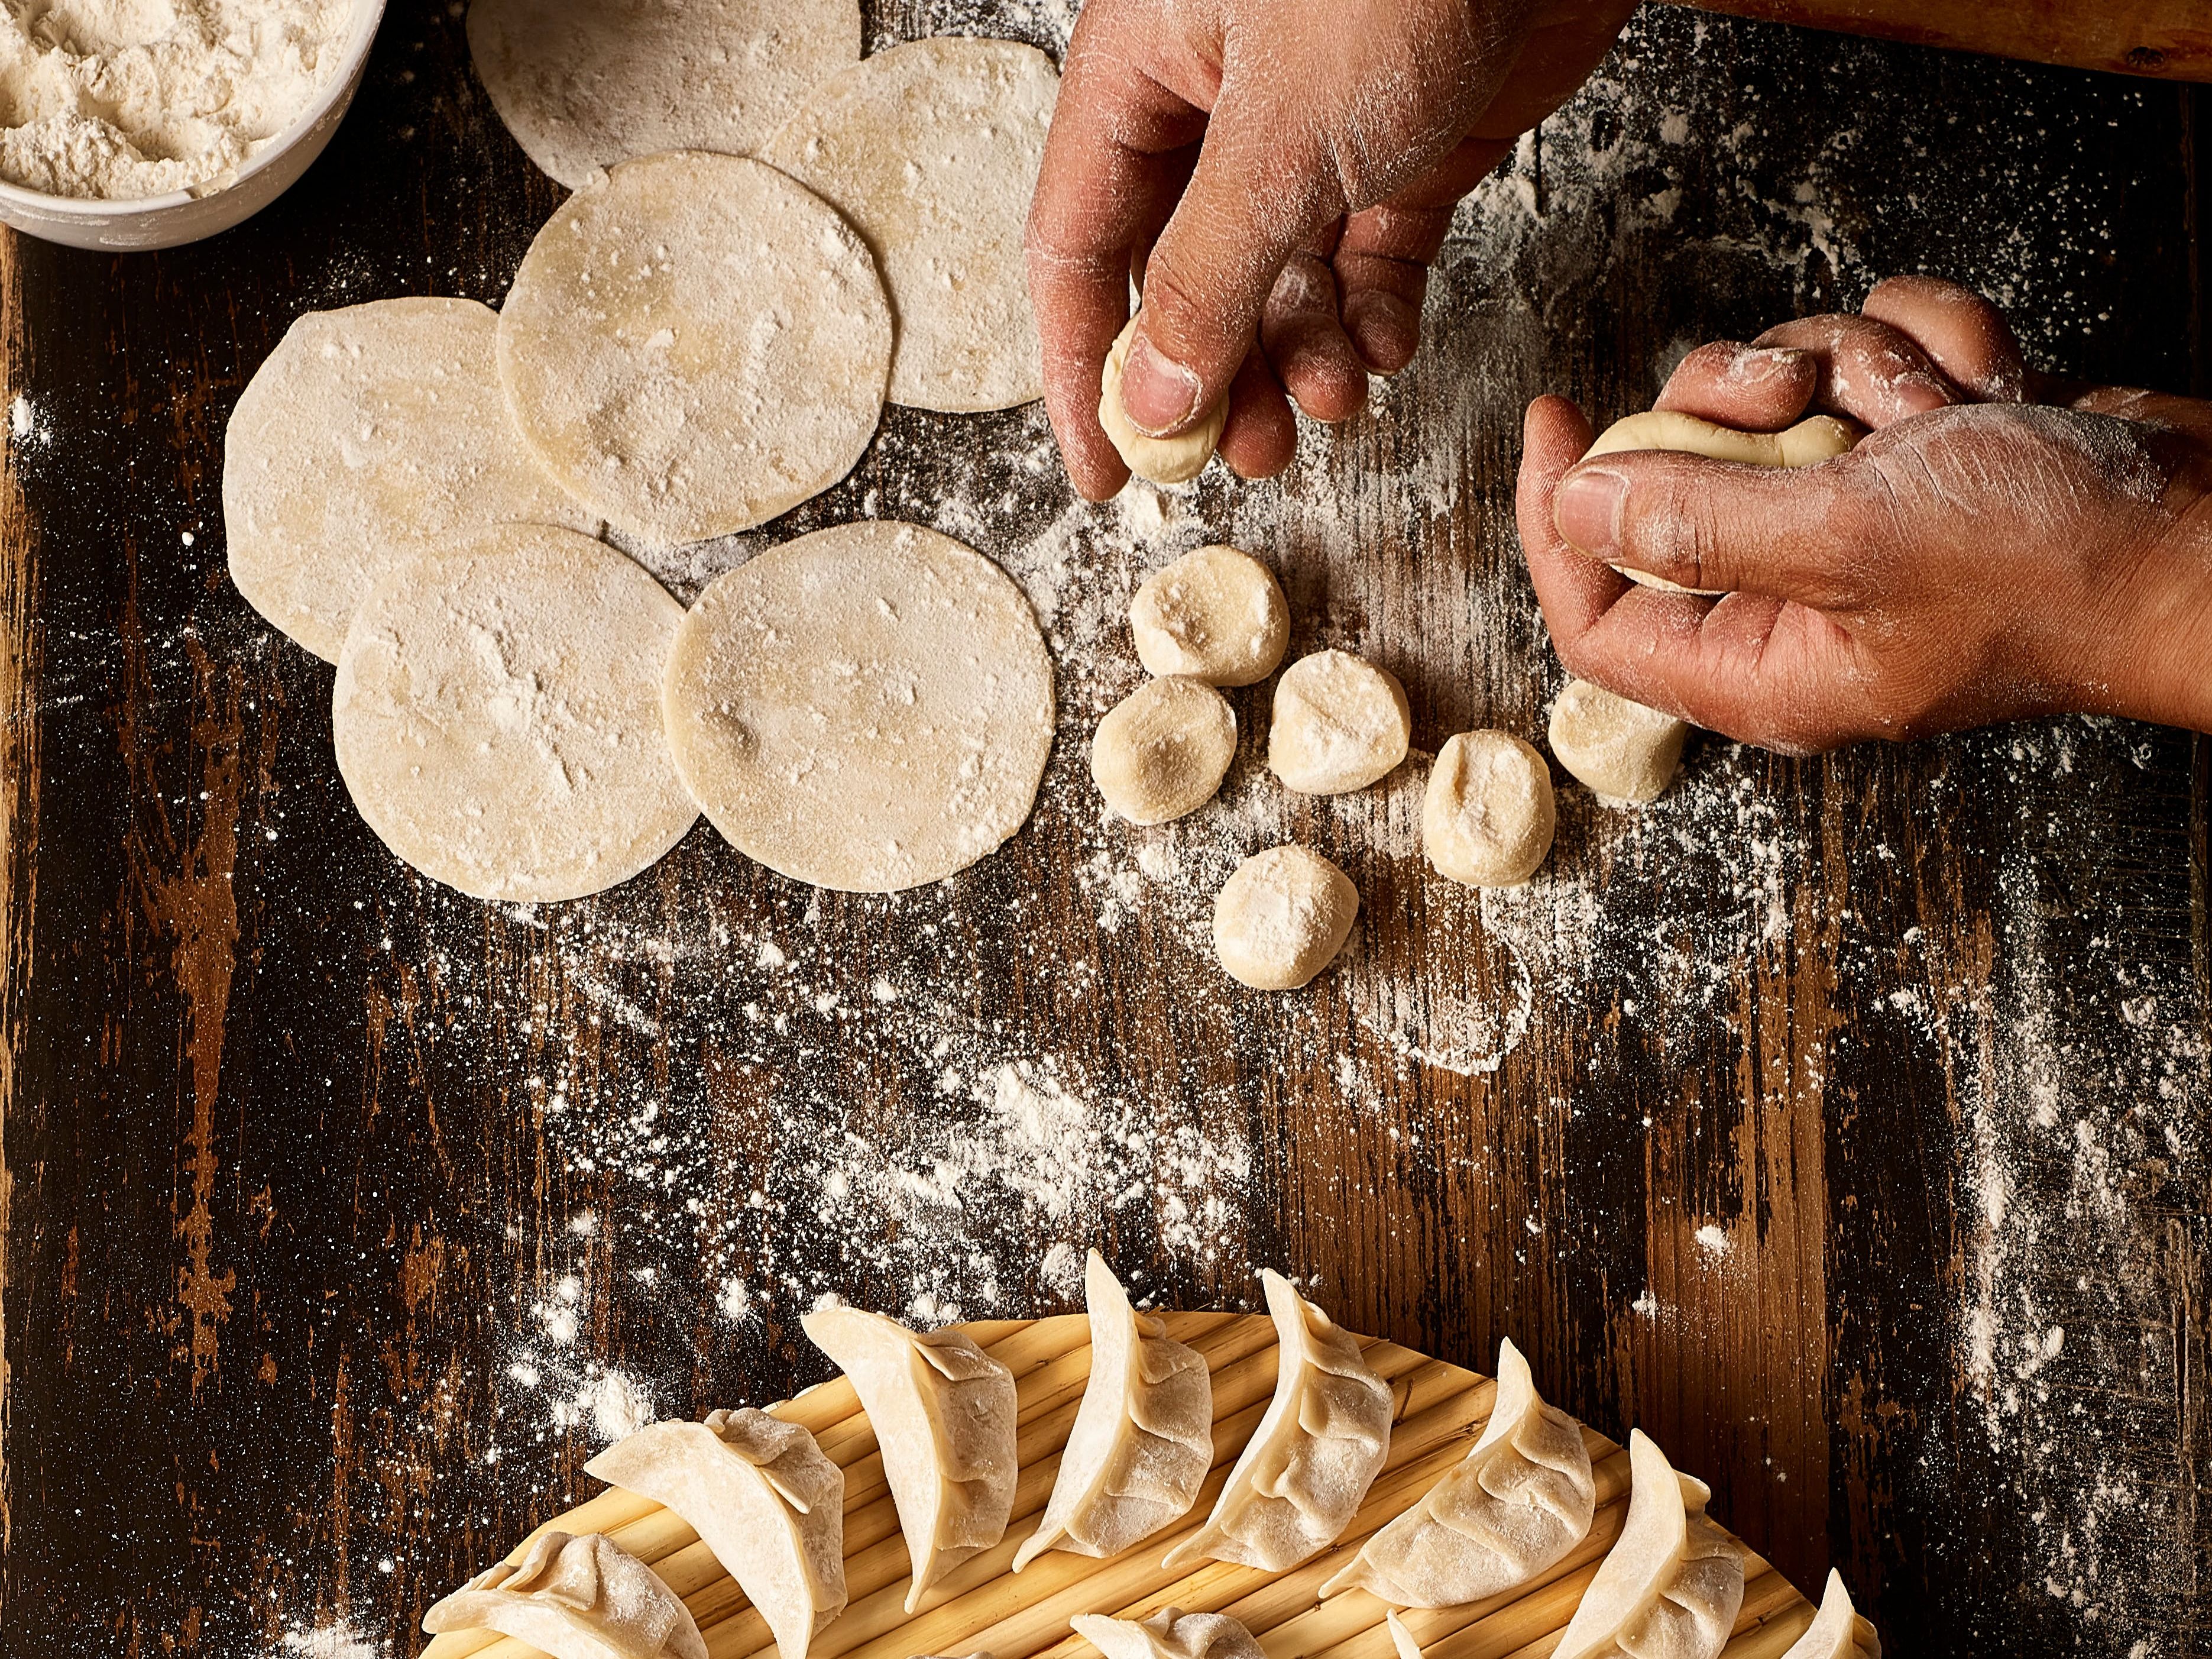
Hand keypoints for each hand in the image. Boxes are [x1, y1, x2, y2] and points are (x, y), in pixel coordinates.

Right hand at [1027, 0, 1636, 498]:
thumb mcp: (1280, 136)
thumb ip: (1206, 275)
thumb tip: (1151, 395)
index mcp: (1142, 69)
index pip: (1077, 245)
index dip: (1083, 369)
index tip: (1106, 471)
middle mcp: (1218, 96)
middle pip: (1182, 272)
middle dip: (1216, 373)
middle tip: (1248, 451)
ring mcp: (1316, 119)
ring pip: (1279, 274)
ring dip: (1301, 353)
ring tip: (1334, 401)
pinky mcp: (1411, 135)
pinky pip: (1369, 250)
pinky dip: (1375, 310)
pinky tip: (1387, 345)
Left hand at [1517, 276, 2211, 750]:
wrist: (2207, 530)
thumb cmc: (2051, 565)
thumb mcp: (1852, 537)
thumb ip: (1700, 525)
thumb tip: (1577, 508)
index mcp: (1763, 668)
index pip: (1598, 617)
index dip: (1559, 521)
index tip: (1555, 421)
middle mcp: (1797, 604)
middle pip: (1676, 478)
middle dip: (1741, 401)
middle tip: (1803, 396)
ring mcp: (1856, 525)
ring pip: (1776, 400)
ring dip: (1856, 369)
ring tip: (1934, 409)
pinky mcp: (1914, 459)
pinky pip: (1867, 366)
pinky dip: (1928, 352)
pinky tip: (1984, 385)